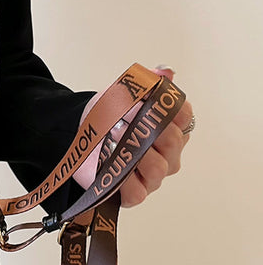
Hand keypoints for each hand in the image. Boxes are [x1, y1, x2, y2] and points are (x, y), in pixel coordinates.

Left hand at [73, 66, 192, 207]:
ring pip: (158, 168)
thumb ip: (147, 83)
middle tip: (128, 118)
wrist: (81, 135)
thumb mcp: (123, 94)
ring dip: (135, 151)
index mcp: (172, 127)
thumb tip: (166, 72)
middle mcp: (168, 153)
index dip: (171, 108)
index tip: (150, 100)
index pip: (184, 116)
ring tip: (116, 135)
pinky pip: (138, 192)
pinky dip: (125, 180)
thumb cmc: (107, 117)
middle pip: (173, 141)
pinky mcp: (134, 193)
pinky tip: (113, 166)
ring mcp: (153, 175)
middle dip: (150, 127)